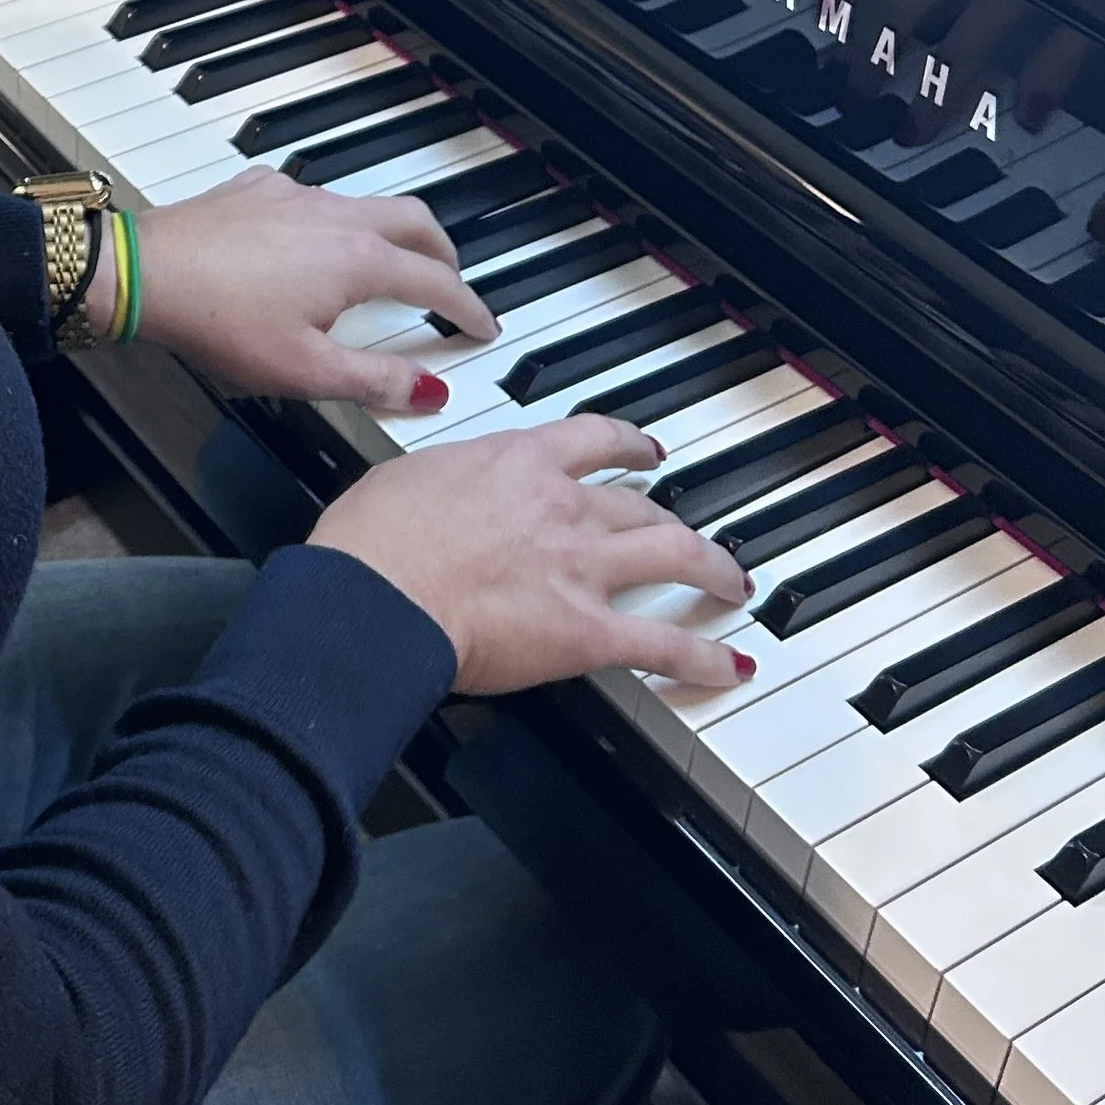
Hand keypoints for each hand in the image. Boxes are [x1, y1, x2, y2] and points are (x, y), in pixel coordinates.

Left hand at [115, 165, 497, 420]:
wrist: (144, 272)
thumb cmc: (219, 321)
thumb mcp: (305, 371)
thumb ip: (375, 382)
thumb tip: (429, 392)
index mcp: (358, 260)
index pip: (436, 282)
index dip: (468, 308)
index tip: (482, 325)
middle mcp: (336, 216)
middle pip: (415, 222)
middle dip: (443, 254)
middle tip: (450, 284)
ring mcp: (296, 195)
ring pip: (365, 204)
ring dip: (391, 233)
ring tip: (388, 265)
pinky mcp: (258, 188)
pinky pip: (314, 197)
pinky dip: (334, 220)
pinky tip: (313, 242)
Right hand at [308, 416, 755, 694]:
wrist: (379, 593)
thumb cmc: (374, 541)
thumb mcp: (405, 478)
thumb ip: (444, 482)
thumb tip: (438, 494)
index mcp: (516, 461)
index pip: (591, 439)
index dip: (627, 444)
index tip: (642, 450)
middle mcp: (562, 505)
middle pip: (638, 502)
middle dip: (670, 515)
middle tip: (687, 525)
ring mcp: (583, 567)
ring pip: (673, 554)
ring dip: (711, 568)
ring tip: (730, 582)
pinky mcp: (588, 631)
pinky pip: (664, 644)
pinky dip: (705, 657)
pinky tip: (730, 665)